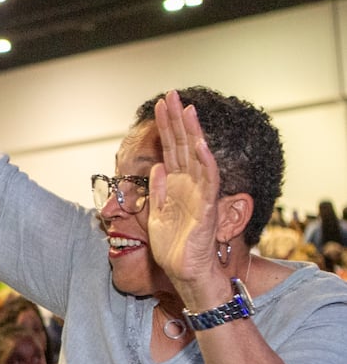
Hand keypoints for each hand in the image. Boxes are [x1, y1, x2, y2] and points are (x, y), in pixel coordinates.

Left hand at [147, 91, 225, 301]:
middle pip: (183, 145)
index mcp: (176, 183)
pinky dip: (205, 163)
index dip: (167, 126)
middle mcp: (189, 184)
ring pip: (197, 156)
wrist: (183, 269)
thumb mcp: (156, 212)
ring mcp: (199, 193)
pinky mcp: (206, 207)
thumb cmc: (172, 244)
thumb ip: (157, 189)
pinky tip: (201, 145)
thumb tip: (156, 166)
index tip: (161, 104)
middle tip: (172, 94)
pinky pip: (208, 182)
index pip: (171, 148)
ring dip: (192, 133)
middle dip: (177, 120)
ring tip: (187, 109)